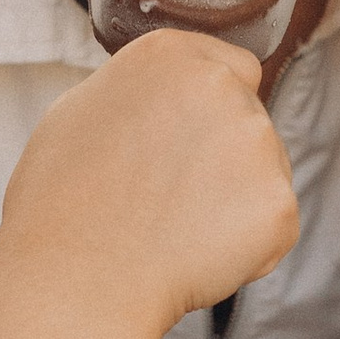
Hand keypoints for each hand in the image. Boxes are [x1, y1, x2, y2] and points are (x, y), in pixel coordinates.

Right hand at [0, 32, 299, 334]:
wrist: (76, 282)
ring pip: (264, 172)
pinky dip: (245, 247)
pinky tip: (193, 257)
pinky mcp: (278, 203)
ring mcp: (256, 144)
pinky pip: (272, 225)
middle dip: (222, 156)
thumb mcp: (77, 113)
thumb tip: (163, 100)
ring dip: (233, 200)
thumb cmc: (60, 206)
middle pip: (250, 120)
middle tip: (167, 199)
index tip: (186, 146)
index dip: (211, 114)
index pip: (234, 69)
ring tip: (172, 231)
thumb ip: (139, 92)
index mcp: (170, 56)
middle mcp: (220, 86)